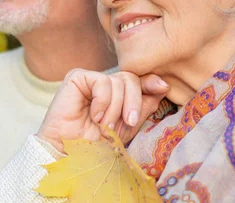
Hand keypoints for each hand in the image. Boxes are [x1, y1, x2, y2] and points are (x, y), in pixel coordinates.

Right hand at [36, 69, 169, 152]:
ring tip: (104, 126)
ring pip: (119, 82)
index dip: (151, 83)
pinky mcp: (77, 78)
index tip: (163, 88)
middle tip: (125, 125)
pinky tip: (93, 116)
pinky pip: (103, 82)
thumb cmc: (96, 145)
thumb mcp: (127, 127)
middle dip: (132, 104)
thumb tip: (163, 85)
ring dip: (115, 110)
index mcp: (117, 94)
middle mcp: (104, 84)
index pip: (139, 80)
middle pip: (131, 79)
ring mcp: (90, 80)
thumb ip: (143, 105)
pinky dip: (103, 103)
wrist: (71, 156)